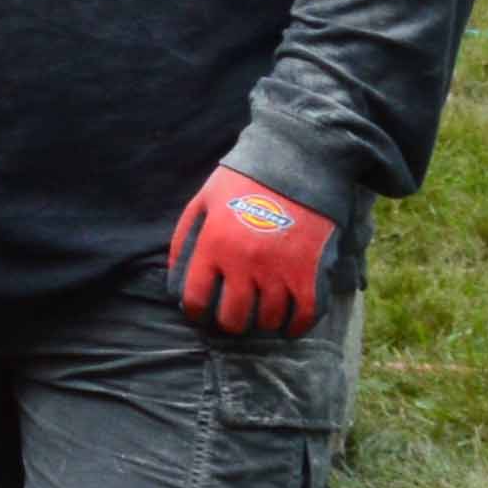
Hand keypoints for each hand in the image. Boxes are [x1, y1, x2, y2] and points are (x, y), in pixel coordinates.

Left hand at [168, 163, 334, 335]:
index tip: (201, 311)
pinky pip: (304, 316)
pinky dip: (295, 327)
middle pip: (232, 318)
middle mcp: (245, 264)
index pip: (196, 299)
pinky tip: (288, 324)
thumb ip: (185, 239)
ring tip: (259, 315)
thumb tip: (176, 278)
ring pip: (267, 320)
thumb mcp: (203, 201)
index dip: (195, 311)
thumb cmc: (244, 180)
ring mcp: (280, 271)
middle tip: (233, 315)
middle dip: (229, 322)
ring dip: (261, 323)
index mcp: (214, 246)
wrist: (299, 161)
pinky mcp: (311, 273)